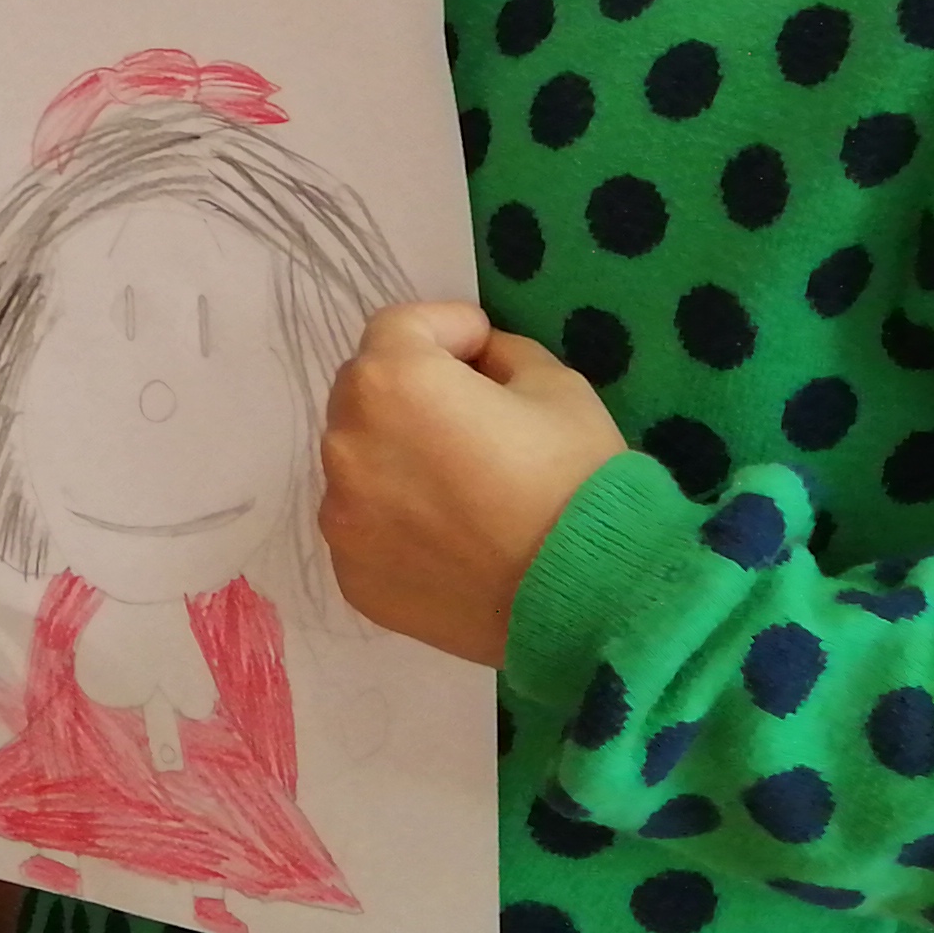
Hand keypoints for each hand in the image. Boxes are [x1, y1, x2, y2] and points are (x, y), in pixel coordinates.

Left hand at [318, 302, 626, 666]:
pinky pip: (366, 527)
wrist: (592, 605)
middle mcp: (346, 442)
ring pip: (360, 463)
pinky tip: (452, 541)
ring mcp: (341, 516)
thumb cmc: (577, 482)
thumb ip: (502, 353)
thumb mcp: (557, 386)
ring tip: (463, 488)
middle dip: (413, 390)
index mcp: (391, 382)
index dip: (446, 330)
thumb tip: (476, 360)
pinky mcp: (351, 575)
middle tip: (473, 418)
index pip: (399, 327)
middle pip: (366, 392)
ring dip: (398, 458)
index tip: (484, 351)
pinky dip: (396, 522)